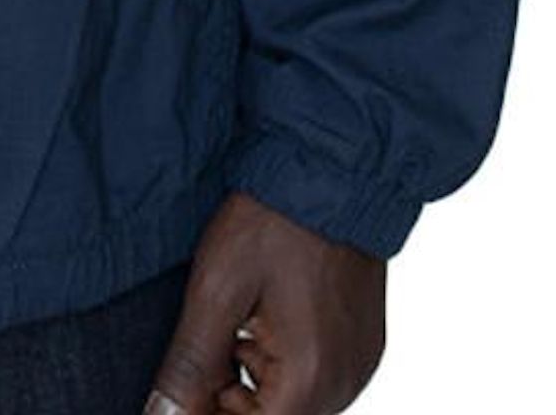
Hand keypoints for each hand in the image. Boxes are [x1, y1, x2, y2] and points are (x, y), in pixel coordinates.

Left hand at [144, 192, 384, 413]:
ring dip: (258, 381)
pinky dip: (285, 362)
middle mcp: (345, 382)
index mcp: (310, 378)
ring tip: (242, 322)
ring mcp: (359, 363)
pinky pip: (318, 376)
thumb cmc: (273, 221)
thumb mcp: (216, 288)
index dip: (211, 412)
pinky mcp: (364, 343)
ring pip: (294, 401)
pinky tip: (267, 317)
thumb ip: (191, 364)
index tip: (192, 380)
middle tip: (216, 340)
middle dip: (234, 398)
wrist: (330, 166)